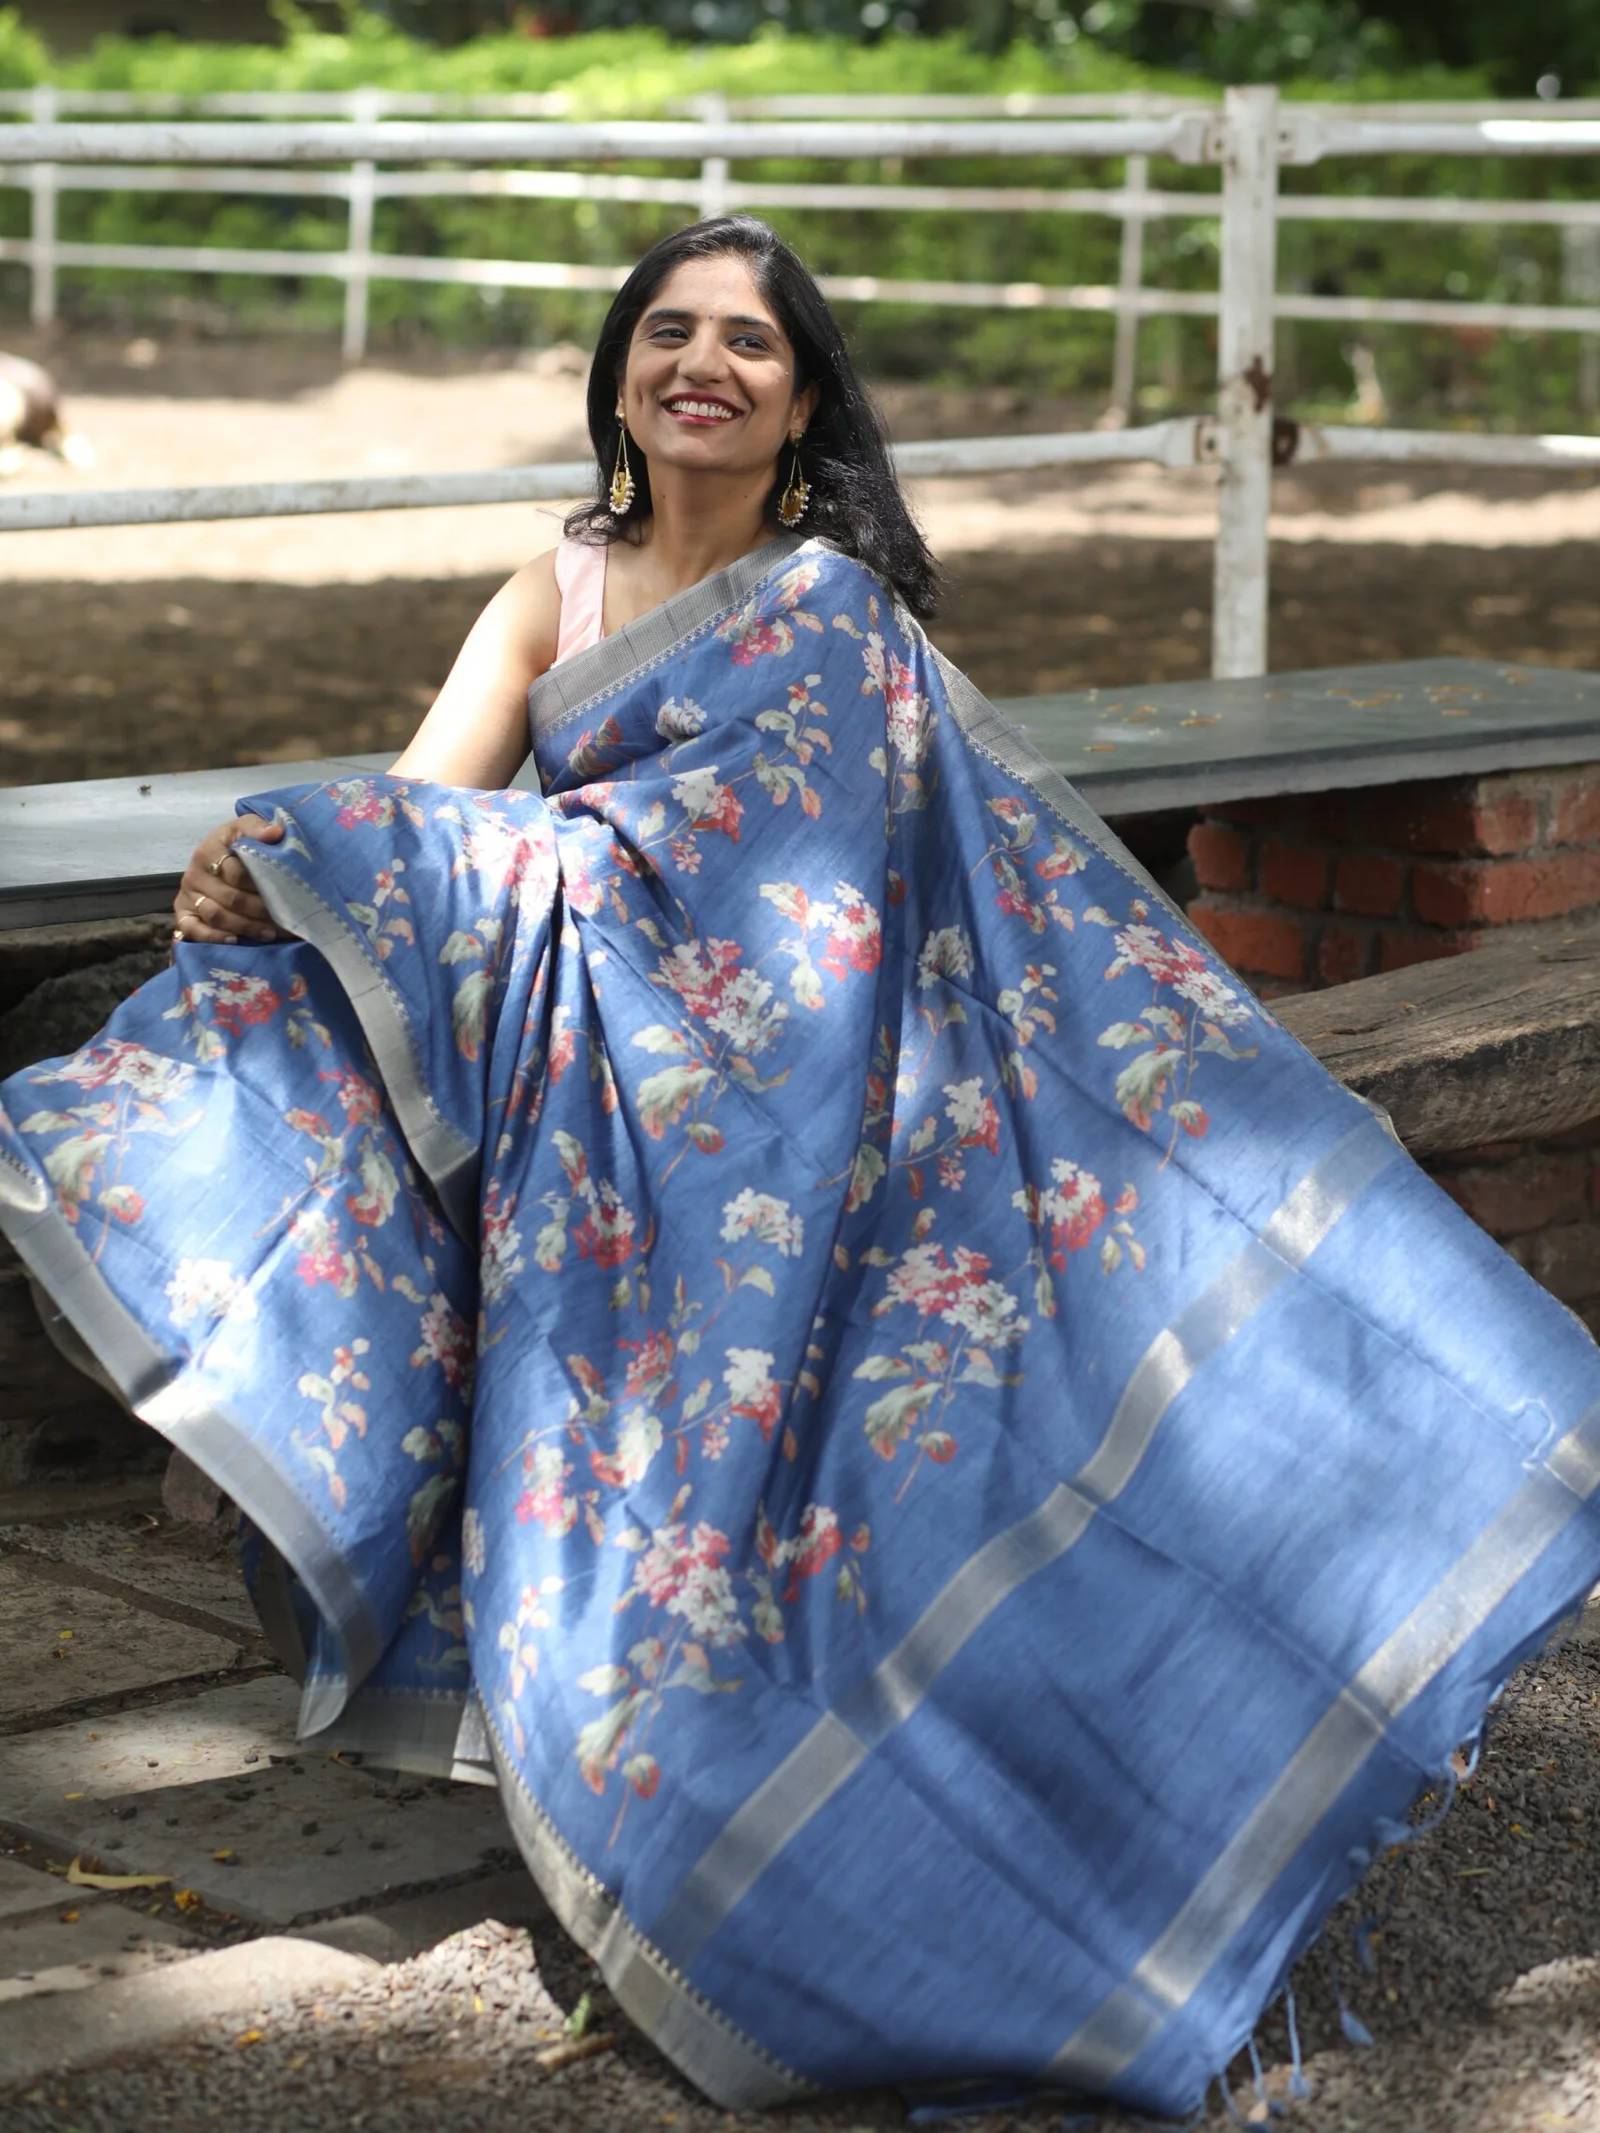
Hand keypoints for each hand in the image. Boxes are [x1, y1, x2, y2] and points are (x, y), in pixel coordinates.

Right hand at [171, 814, 285, 946]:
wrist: (216, 854)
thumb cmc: (236, 843)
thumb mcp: (246, 829)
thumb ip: (258, 829)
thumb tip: (275, 832)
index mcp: (209, 850)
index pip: (237, 873)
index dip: (260, 885)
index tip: (283, 893)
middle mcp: (194, 873)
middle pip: (230, 898)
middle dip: (259, 910)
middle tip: (283, 919)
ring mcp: (187, 894)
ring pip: (216, 915)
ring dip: (245, 927)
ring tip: (270, 933)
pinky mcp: (182, 912)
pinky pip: (193, 930)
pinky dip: (213, 937)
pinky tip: (235, 940)